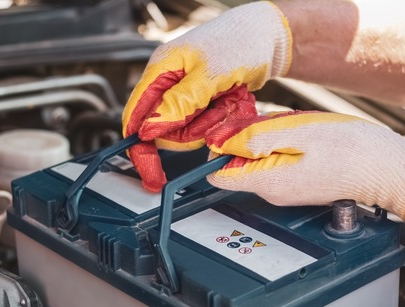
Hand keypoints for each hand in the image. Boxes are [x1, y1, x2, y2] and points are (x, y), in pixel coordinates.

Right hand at [122, 1, 291, 190]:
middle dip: (193, 130)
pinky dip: (222, 118)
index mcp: (160, 70)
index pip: (136, 116)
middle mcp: (168, 83)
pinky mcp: (202, 102)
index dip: (141, 149)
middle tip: (217, 110)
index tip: (152, 174)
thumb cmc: (240, 41)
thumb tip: (150, 129)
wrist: (268, 35)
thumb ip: (179, 102)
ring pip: (188, 131)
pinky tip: (234, 100)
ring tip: (229, 99)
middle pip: (165, 130)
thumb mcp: (210, 74)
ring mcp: (186, 94)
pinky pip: (205, 125)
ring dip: (212, 122)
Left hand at [205, 111, 404, 218]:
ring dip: (271, 138)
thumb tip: (222, 143)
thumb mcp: (300, 133)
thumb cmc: (353, 150)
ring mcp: (286, 190)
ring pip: (260, 158)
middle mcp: (272, 192)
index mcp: (268, 182)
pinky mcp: (298, 183)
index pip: (219, 174)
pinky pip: (279, 159)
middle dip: (249, 137)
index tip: (233, 128)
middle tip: (278, 122)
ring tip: (299, 129)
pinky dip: (286, 143)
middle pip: (239, 162)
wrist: (388, 170)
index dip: (218, 148)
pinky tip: (308, 137)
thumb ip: (257, 138)